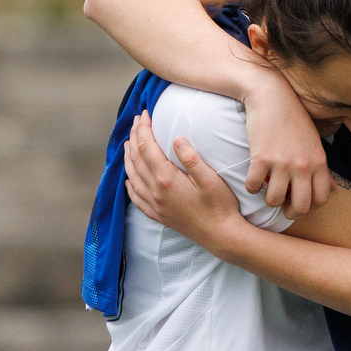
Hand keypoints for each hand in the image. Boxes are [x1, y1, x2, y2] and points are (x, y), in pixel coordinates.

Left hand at [123, 111, 246, 249]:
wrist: (221, 236)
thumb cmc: (220, 207)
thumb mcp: (210, 179)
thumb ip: (191, 158)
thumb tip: (176, 138)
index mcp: (167, 179)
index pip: (147, 147)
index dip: (143, 128)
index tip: (144, 114)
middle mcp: (156, 192)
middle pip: (136, 159)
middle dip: (134, 137)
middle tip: (136, 122)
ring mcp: (155, 205)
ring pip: (132, 176)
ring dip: (128, 157)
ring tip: (128, 143)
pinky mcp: (158, 215)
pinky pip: (136, 198)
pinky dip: (129, 185)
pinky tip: (128, 179)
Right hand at [240, 74, 331, 219]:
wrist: (272, 96)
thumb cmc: (294, 120)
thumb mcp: (315, 143)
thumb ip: (323, 169)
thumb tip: (333, 190)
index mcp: (319, 163)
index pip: (321, 200)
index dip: (309, 207)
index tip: (298, 201)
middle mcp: (304, 166)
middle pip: (300, 207)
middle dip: (289, 212)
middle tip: (281, 204)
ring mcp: (282, 163)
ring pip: (273, 200)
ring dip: (267, 199)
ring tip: (266, 188)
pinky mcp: (261, 158)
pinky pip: (253, 186)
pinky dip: (250, 186)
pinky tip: (253, 177)